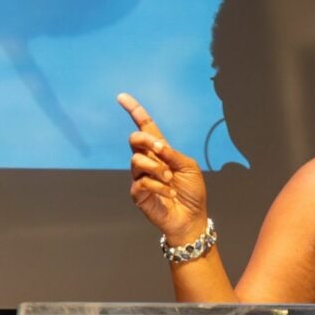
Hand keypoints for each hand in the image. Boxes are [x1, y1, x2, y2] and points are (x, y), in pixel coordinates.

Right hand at [118, 93, 207, 239]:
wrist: (191, 217)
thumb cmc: (192, 191)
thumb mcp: (188, 167)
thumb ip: (172, 153)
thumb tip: (156, 144)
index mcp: (161, 151)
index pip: (145, 126)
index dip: (134, 111)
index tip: (122, 97)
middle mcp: (148, 161)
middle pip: (135, 139)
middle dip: (145, 140)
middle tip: (161, 151)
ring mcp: (141, 177)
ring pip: (137, 160)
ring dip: (157, 169)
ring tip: (170, 180)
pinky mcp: (137, 193)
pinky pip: (141, 182)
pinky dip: (158, 186)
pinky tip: (169, 193)